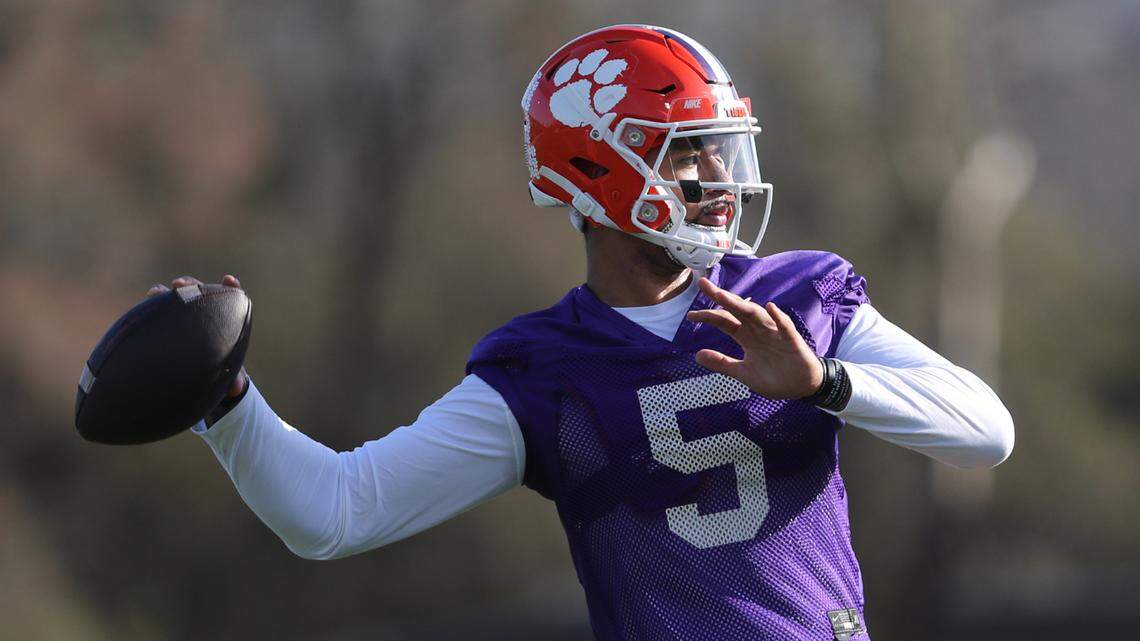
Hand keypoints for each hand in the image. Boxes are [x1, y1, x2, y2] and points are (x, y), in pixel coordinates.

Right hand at [146, 274, 248, 398]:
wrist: (197, 375)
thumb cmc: (217, 368)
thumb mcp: (224, 372)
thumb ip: (231, 376)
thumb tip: (236, 388)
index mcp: (224, 319)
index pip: (230, 297)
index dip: (230, 288)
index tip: (228, 280)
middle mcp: (203, 311)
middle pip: (200, 292)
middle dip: (191, 285)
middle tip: (179, 284)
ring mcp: (183, 314)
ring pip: (178, 296)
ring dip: (170, 291)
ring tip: (161, 291)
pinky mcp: (167, 320)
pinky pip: (160, 308)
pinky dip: (155, 301)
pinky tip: (150, 297)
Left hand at [686, 277, 822, 399]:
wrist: (802, 387)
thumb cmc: (774, 377)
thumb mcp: (743, 373)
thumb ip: (722, 363)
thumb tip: (697, 355)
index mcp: (746, 337)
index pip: (724, 321)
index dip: (708, 316)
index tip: (690, 315)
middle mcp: (758, 330)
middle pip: (737, 309)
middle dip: (721, 297)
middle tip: (703, 284)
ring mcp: (775, 333)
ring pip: (757, 314)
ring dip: (741, 304)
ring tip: (724, 295)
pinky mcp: (791, 340)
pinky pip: (785, 327)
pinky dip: (779, 318)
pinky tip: (771, 308)